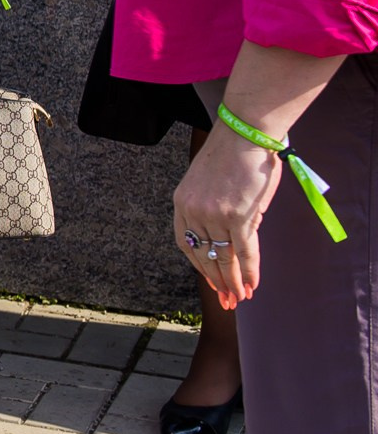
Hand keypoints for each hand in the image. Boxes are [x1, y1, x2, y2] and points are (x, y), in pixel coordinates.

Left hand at [172, 124, 282, 307]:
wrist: (244, 133)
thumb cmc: (233, 154)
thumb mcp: (211, 183)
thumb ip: (216, 210)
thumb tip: (234, 238)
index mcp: (181, 202)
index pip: (185, 243)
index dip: (198, 264)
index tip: (208, 280)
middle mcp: (193, 210)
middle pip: (204, 255)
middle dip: (216, 280)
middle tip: (226, 300)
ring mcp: (214, 214)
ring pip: (224, 257)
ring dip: (233, 282)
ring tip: (239, 299)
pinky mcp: (238, 215)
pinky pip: (244, 251)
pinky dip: (249, 271)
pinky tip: (252, 286)